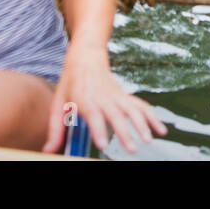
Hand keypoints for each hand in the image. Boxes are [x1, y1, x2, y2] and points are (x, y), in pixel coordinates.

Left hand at [42, 57, 166, 154]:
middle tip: (132, 149)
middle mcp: (103, 98)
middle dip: (125, 132)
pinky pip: (141, 105)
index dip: (99, 130)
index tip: (104, 144)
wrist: (86, 57)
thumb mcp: (58, 103)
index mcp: (84, 99)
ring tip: (148, 141)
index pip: (93, 116)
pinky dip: (153, 117)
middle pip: (116, 115)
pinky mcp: (125, 96)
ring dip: (142, 124)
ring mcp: (117, 96)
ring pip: (133, 109)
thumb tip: (48, 151)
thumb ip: (55, 129)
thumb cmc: (69, 83)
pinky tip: (161, 130)